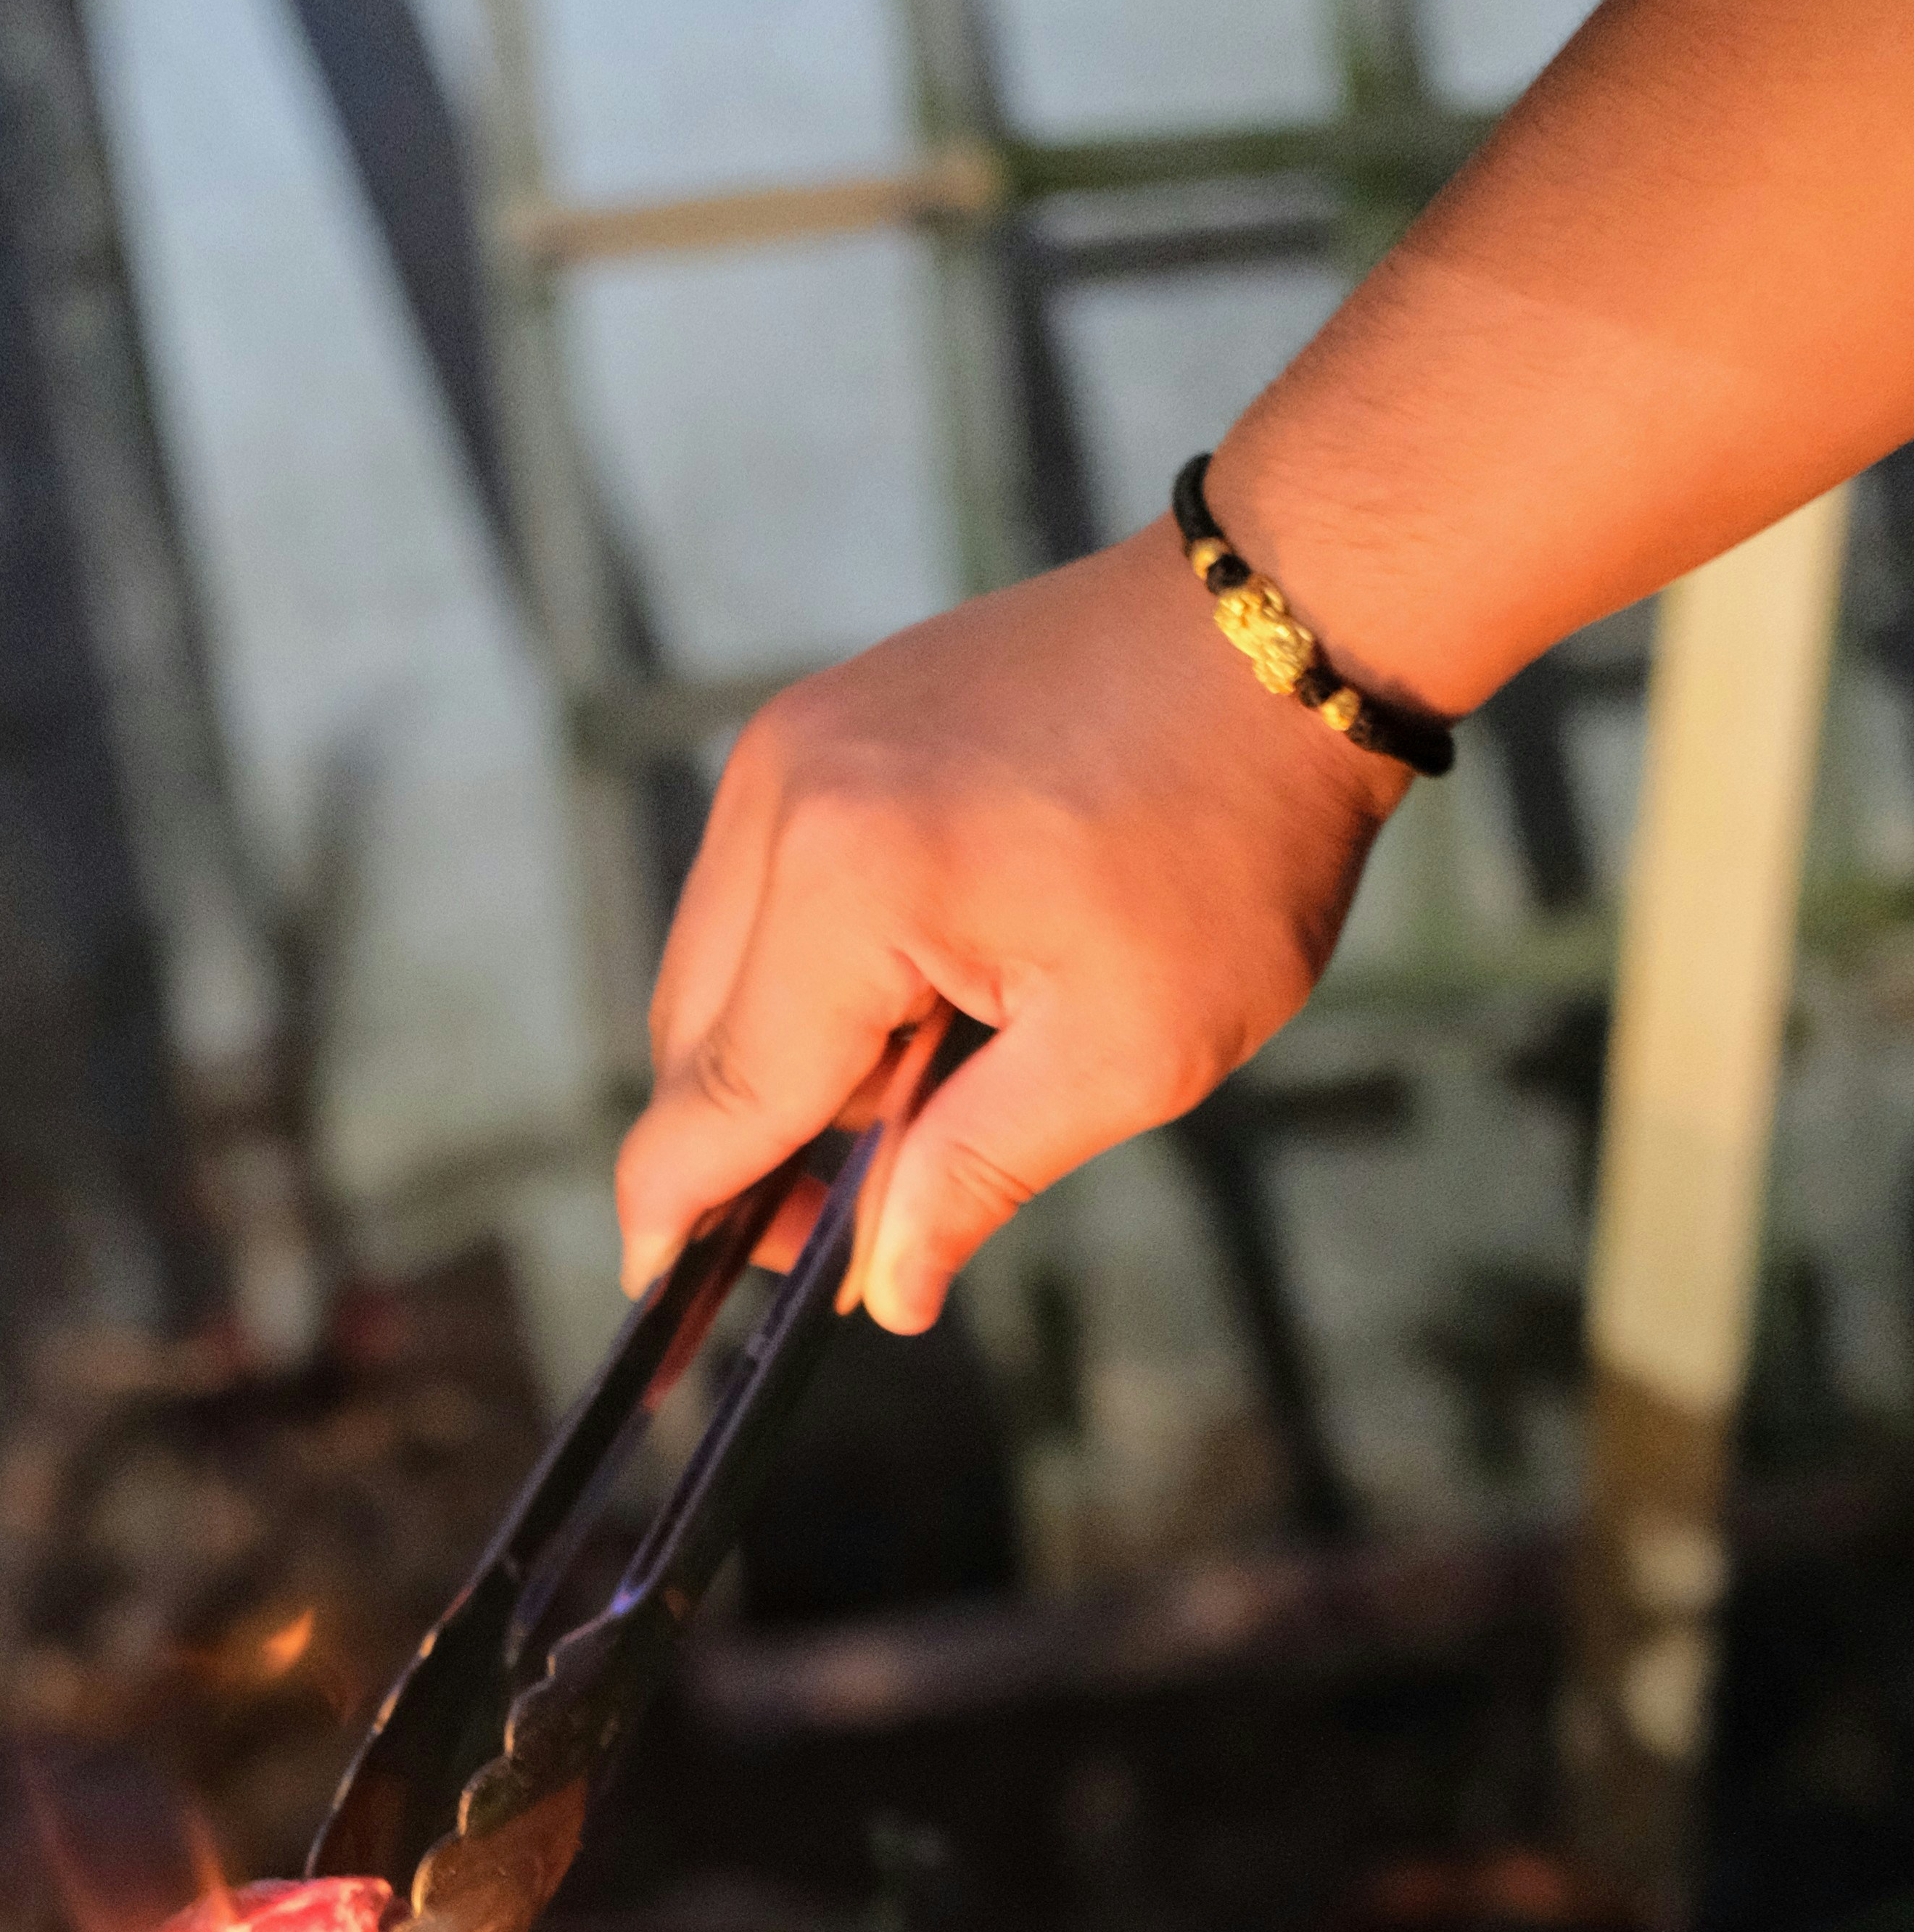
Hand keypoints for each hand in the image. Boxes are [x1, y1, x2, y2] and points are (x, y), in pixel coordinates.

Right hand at [612, 517, 1406, 1333]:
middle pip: (693, 1040)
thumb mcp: (1130, 1048)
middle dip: (748, 1149)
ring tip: (918, 1097)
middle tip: (846, 1229)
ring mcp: (788, 746)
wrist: (1280, 624)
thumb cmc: (1231, 834)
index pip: (720, 1097)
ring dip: (783, 1060)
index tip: (652, 1307)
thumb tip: (885, 1292)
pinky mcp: (814, 725)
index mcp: (849, 883)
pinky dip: (806, 977)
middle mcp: (782, 799)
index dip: (677, 1217)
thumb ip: (977, 1175)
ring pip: (716, 969)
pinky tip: (911, 1006)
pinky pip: (757, 893)